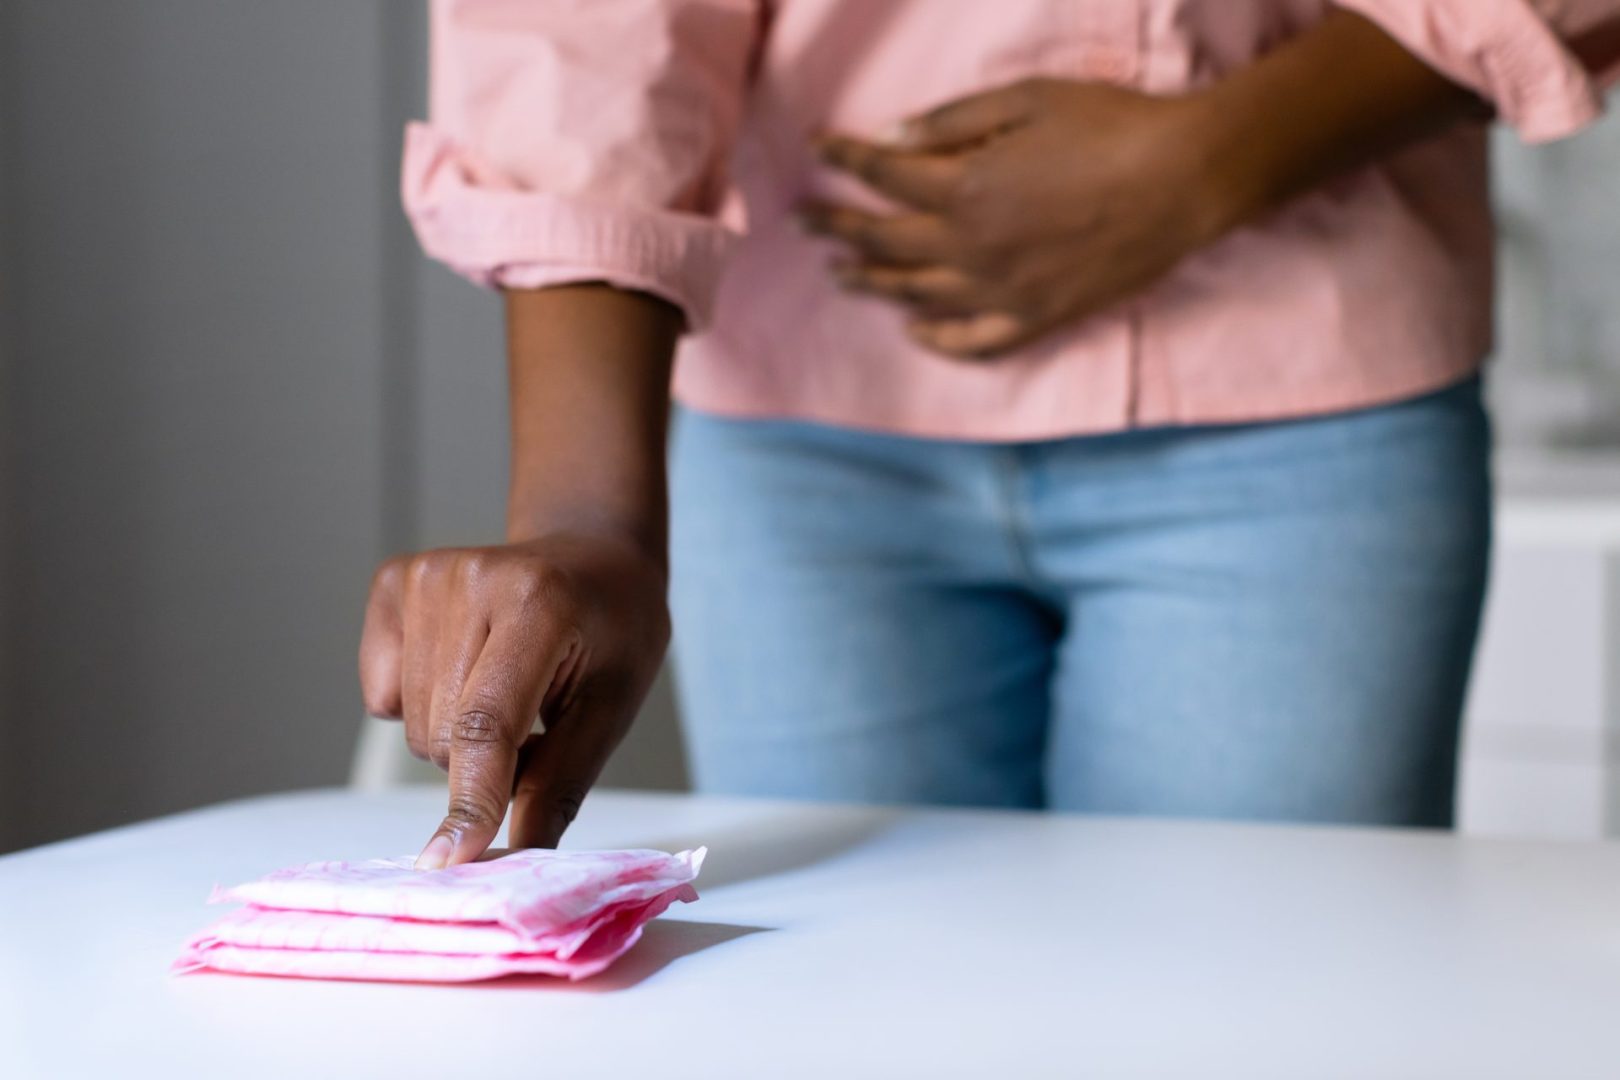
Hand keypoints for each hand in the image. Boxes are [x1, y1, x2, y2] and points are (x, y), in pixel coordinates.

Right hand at [358, 532, 669, 866]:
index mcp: (539, 603)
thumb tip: (516, 858)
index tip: (450, 860)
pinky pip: (382, 693)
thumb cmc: (613, 630)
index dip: (470, 797)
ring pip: (413, 723)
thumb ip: (560, 783)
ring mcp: (426, 575)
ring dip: (457, 734)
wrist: (592, 554)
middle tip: (535, 722)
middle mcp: (473, 579)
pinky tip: (467, 666)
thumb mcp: (612, 707)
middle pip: (444, 733)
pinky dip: (421, 702)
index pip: (487, 721)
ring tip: (508, 690)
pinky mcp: (394, 582)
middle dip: (485, 761)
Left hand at [802, 79, 1237, 357]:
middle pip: (883, 240)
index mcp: (964, 186)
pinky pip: (973, 342)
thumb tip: (891, 138)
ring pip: (915, 294)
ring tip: (838, 275)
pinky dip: (937, 340)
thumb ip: (951, 121)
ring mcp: (1001, 290)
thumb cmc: (1111, 125)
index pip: (880, 174)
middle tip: (803, 223)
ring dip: (870, 283)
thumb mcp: (1026, 99)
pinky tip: (915, 331)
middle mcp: (970, 246)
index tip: (814, 149)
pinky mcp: (1036, 317)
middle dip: (836, 228)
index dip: (841, 159)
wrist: (1186, 179)